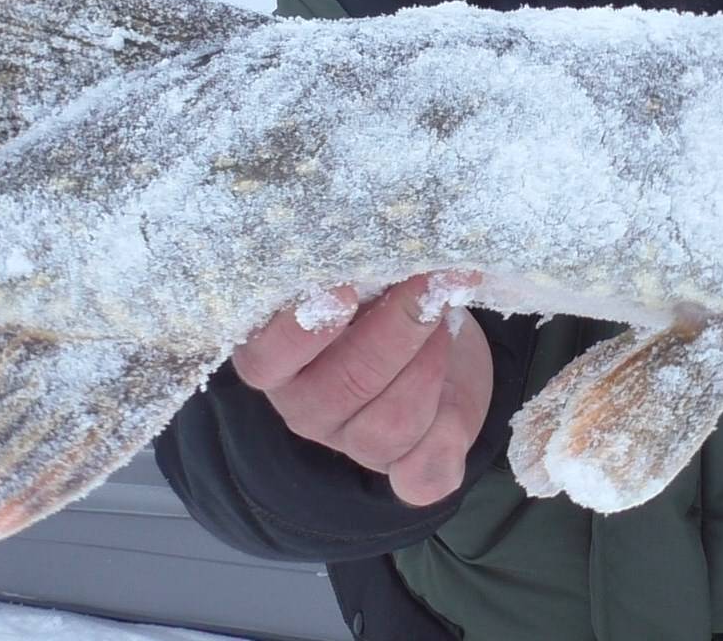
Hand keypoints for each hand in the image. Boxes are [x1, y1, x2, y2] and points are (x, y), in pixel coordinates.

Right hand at [232, 273, 492, 506]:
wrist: (437, 331)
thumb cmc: (382, 291)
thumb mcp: (362, 273)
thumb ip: (357, 267)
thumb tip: (381, 247)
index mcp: (275, 360)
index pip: (266, 359)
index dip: (302, 330)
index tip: (345, 286)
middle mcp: (304, 407)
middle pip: (345, 386)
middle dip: (398, 331)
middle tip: (431, 284)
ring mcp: (352, 444)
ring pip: (392, 423)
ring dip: (431, 364)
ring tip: (447, 323)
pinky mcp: (403, 471)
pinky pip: (423, 475)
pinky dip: (450, 435)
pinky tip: (457, 398)